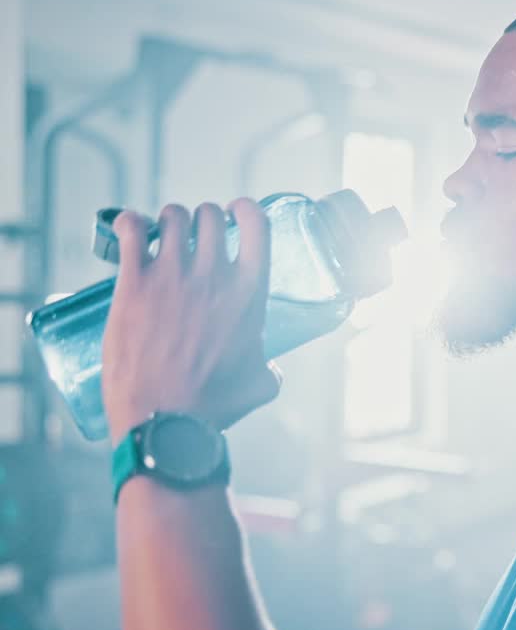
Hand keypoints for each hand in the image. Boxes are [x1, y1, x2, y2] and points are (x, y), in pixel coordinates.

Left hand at [102, 200, 281, 445]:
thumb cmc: (213, 406)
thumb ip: (270, 369)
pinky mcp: (134, 284)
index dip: (245, 210)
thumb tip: (273, 369)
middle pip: (209, 216)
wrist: (163, 419)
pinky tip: (129, 229)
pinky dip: (128, 223)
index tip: (234, 213)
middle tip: (193, 236)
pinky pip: (130, 230)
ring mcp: (172, 276)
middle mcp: (214, 275)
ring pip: (172, 217)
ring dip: (169, 221)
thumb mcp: (259, 384)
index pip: (256, 225)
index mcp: (249, 293)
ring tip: (161, 236)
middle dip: (202, 219)